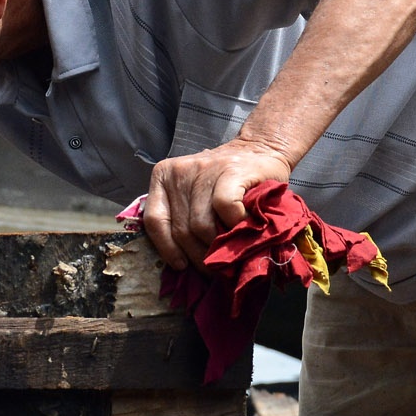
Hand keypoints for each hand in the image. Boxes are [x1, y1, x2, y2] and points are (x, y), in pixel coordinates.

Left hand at [142, 140, 291, 270]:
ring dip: (217, 246)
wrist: (261, 149)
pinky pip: (224, 207)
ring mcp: (203, 169)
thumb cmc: (226, 181)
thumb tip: (181, 262)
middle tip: (214, 267)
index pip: (154, 220)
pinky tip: (242, 227)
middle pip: (181, 228)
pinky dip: (234, 223)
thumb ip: (183, 217)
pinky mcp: (230, 170)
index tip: (181, 265)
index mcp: (163, 177)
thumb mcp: (195, 194)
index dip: (167, 248)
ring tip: (229, 254)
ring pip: (201, 224)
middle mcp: (178, 172)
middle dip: (199, 256)